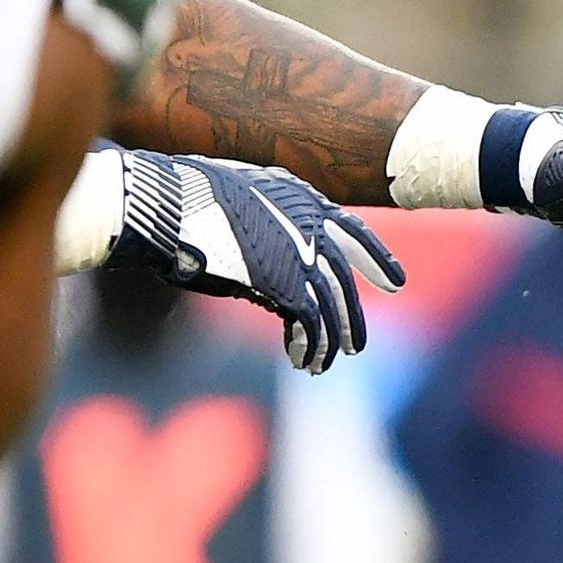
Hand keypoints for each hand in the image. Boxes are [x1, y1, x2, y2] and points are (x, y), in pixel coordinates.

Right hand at [95, 150, 404, 373]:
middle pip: (344, 279)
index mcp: (300, 198)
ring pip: (333, 307)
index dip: (376, 258)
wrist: (166, 203)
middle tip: (356, 345)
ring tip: (324, 364)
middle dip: (352, 316)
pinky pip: (311, 324)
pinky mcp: (287, 284)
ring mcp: (302, 253)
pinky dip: (310, 347)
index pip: (353, 231)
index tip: (396, 282)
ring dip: (331, 340)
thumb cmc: (184, 200)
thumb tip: (272, 265)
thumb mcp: (238, 201)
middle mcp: (309, 225)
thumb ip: (266, 228)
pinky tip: (303, 362)